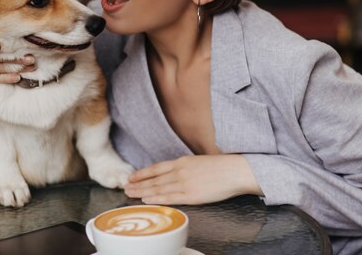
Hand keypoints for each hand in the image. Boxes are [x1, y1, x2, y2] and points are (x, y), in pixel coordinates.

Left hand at [124, 154, 261, 204]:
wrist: (235, 171)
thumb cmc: (221, 167)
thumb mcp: (199, 161)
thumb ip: (185, 166)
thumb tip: (175, 172)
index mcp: (182, 161)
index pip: (157, 168)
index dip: (143, 173)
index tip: (132, 176)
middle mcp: (180, 171)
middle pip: (154, 179)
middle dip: (138, 184)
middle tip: (125, 188)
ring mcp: (184, 183)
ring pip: (158, 188)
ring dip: (142, 192)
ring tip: (130, 194)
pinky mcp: (191, 195)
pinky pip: (170, 198)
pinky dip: (156, 199)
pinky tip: (147, 200)